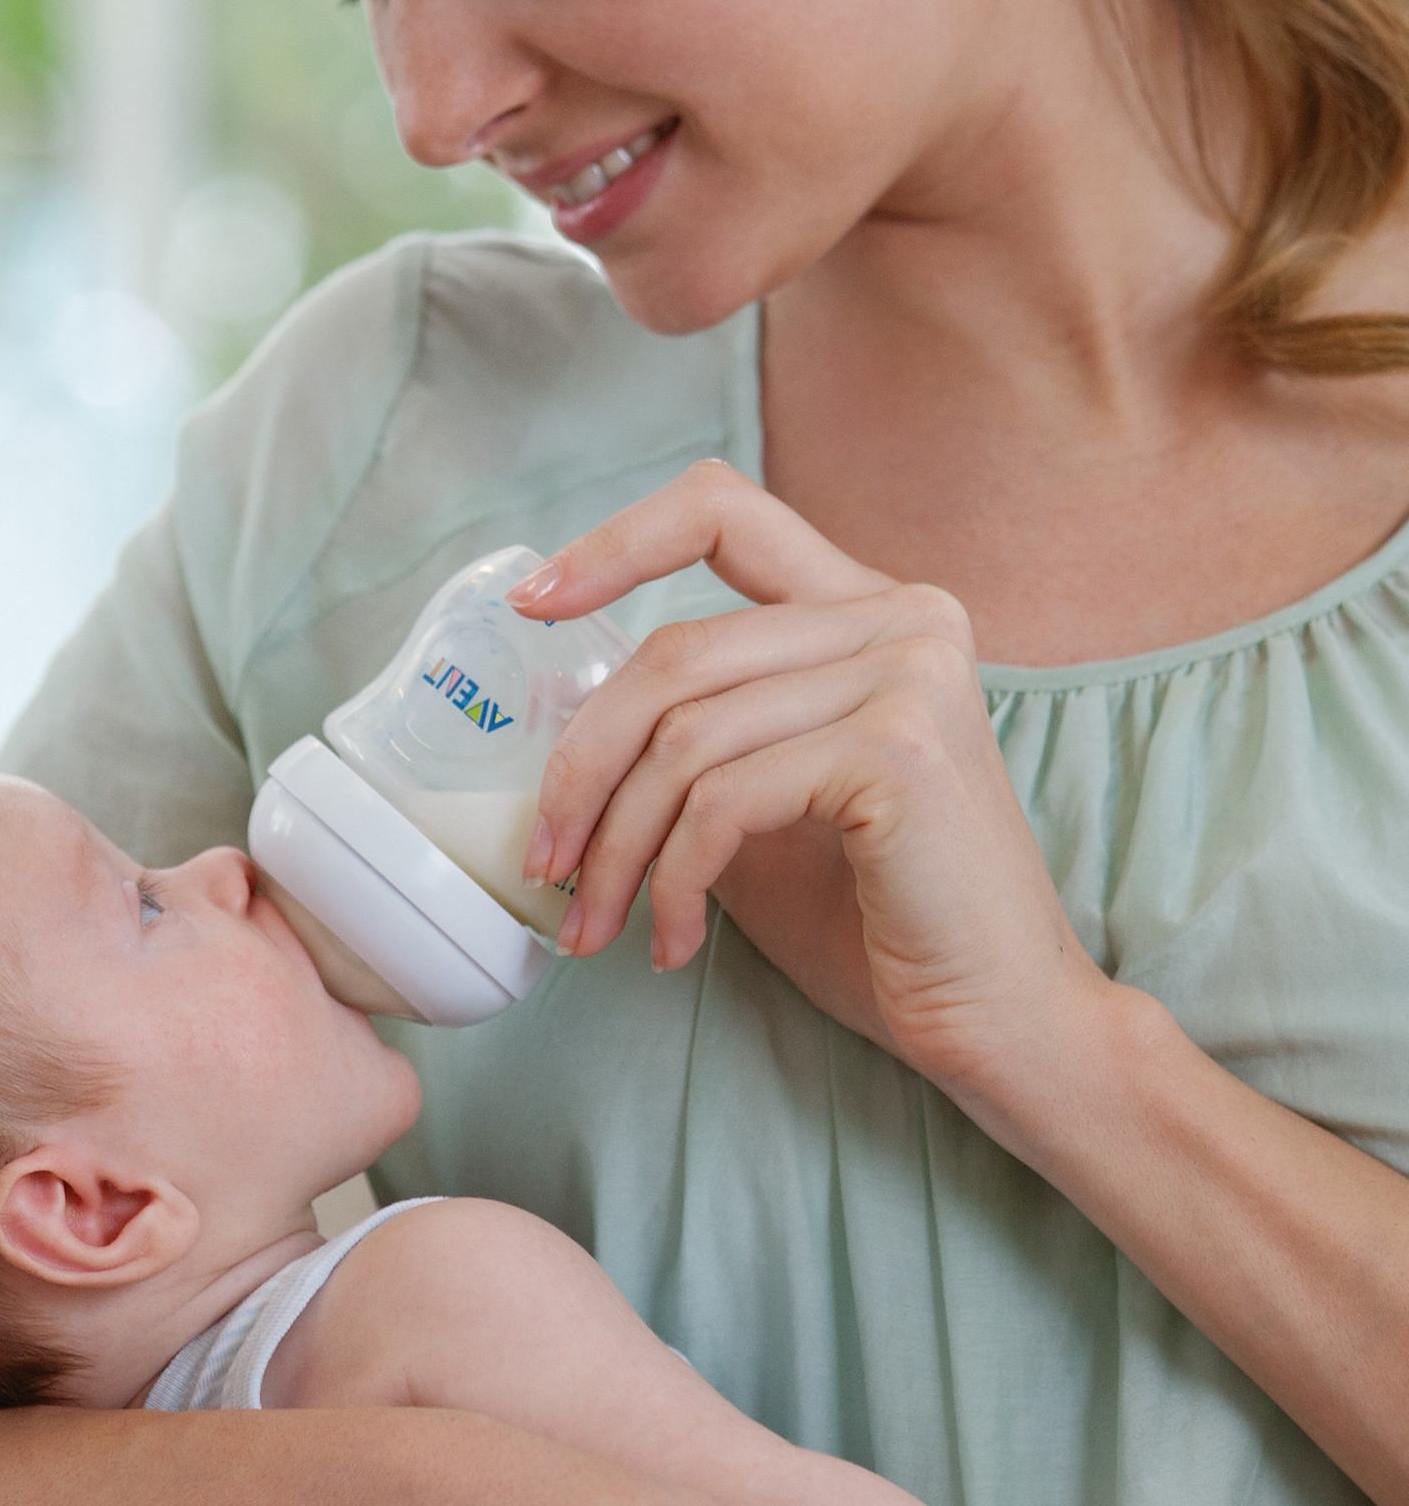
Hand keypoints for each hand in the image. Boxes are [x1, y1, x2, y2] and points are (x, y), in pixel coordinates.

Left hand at [511, 459, 1112, 1103]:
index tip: (530, 604)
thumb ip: (694, 734)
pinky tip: (675, 942)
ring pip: (684, 735)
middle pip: (674, 651)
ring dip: (615, 846)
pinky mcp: (896, 750)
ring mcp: (907, 673)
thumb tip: (558, 717)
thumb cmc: (875, 918)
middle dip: (582, 766)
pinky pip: (722, 798)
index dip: (613, 544)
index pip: (722, 510)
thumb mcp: (761, 799)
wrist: (1003, 1024)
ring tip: (594, 924)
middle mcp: (900, 617)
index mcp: (868, 608)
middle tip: (542, 862)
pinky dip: (674, 879)